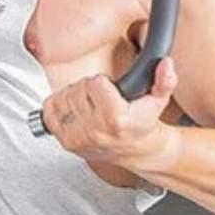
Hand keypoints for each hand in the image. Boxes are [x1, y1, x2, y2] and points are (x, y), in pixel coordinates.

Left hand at [39, 58, 177, 168]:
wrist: (135, 151)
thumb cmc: (143, 124)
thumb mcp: (158, 101)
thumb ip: (164, 80)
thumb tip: (165, 64)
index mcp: (116, 119)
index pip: (95, 83)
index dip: (103, 83)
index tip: (110, 90)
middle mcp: (95, 130)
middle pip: (77, 89)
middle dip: (88, 89)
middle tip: (100, 99)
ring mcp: (78, 137)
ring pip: (63, 97)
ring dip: (74, 96)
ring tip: (89, 105)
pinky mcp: (66, 142)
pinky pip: (49, 111)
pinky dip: (59, 106)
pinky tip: (75, 111)